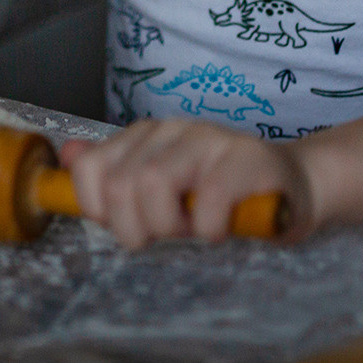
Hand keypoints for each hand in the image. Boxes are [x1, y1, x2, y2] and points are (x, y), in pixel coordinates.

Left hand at [59, 118, 315, 248]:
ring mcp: (211, 139)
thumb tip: (68, 155)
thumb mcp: (163, 188)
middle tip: (165, 234)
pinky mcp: (247, 159)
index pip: (90, 168)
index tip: (125, 224)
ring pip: (153, 184)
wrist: (294, 187)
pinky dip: (208, 229)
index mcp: (147, 135)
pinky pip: (207, 202)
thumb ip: (116, 174)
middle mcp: (174, 129)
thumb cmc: (223, 196)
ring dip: (169, 225)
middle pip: (121, 184)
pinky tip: (222, 228)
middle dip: (135, 227)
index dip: (98, 208)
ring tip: (193, 228)